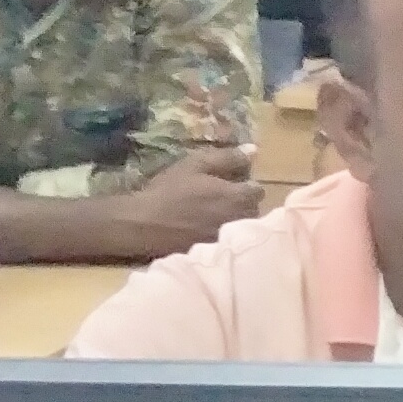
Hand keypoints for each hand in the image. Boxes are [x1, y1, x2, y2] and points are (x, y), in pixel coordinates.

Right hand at [104, 148, 261, 255]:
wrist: (144, 225)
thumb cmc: (169, 190)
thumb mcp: (196, 164)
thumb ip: (228, 157)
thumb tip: (254, 150)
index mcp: (238, 197)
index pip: (258, 189)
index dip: (245, 184)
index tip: (229, 183)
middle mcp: (240, 219)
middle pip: (253, 209)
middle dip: (242, 202)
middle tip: (220, 198)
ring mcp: (229, 238)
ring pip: (242, 225)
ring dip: (234, 218)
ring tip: (212, 214)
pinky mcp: (216, 251)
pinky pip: (228, 240)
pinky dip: (223, 233)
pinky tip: (204, 229)